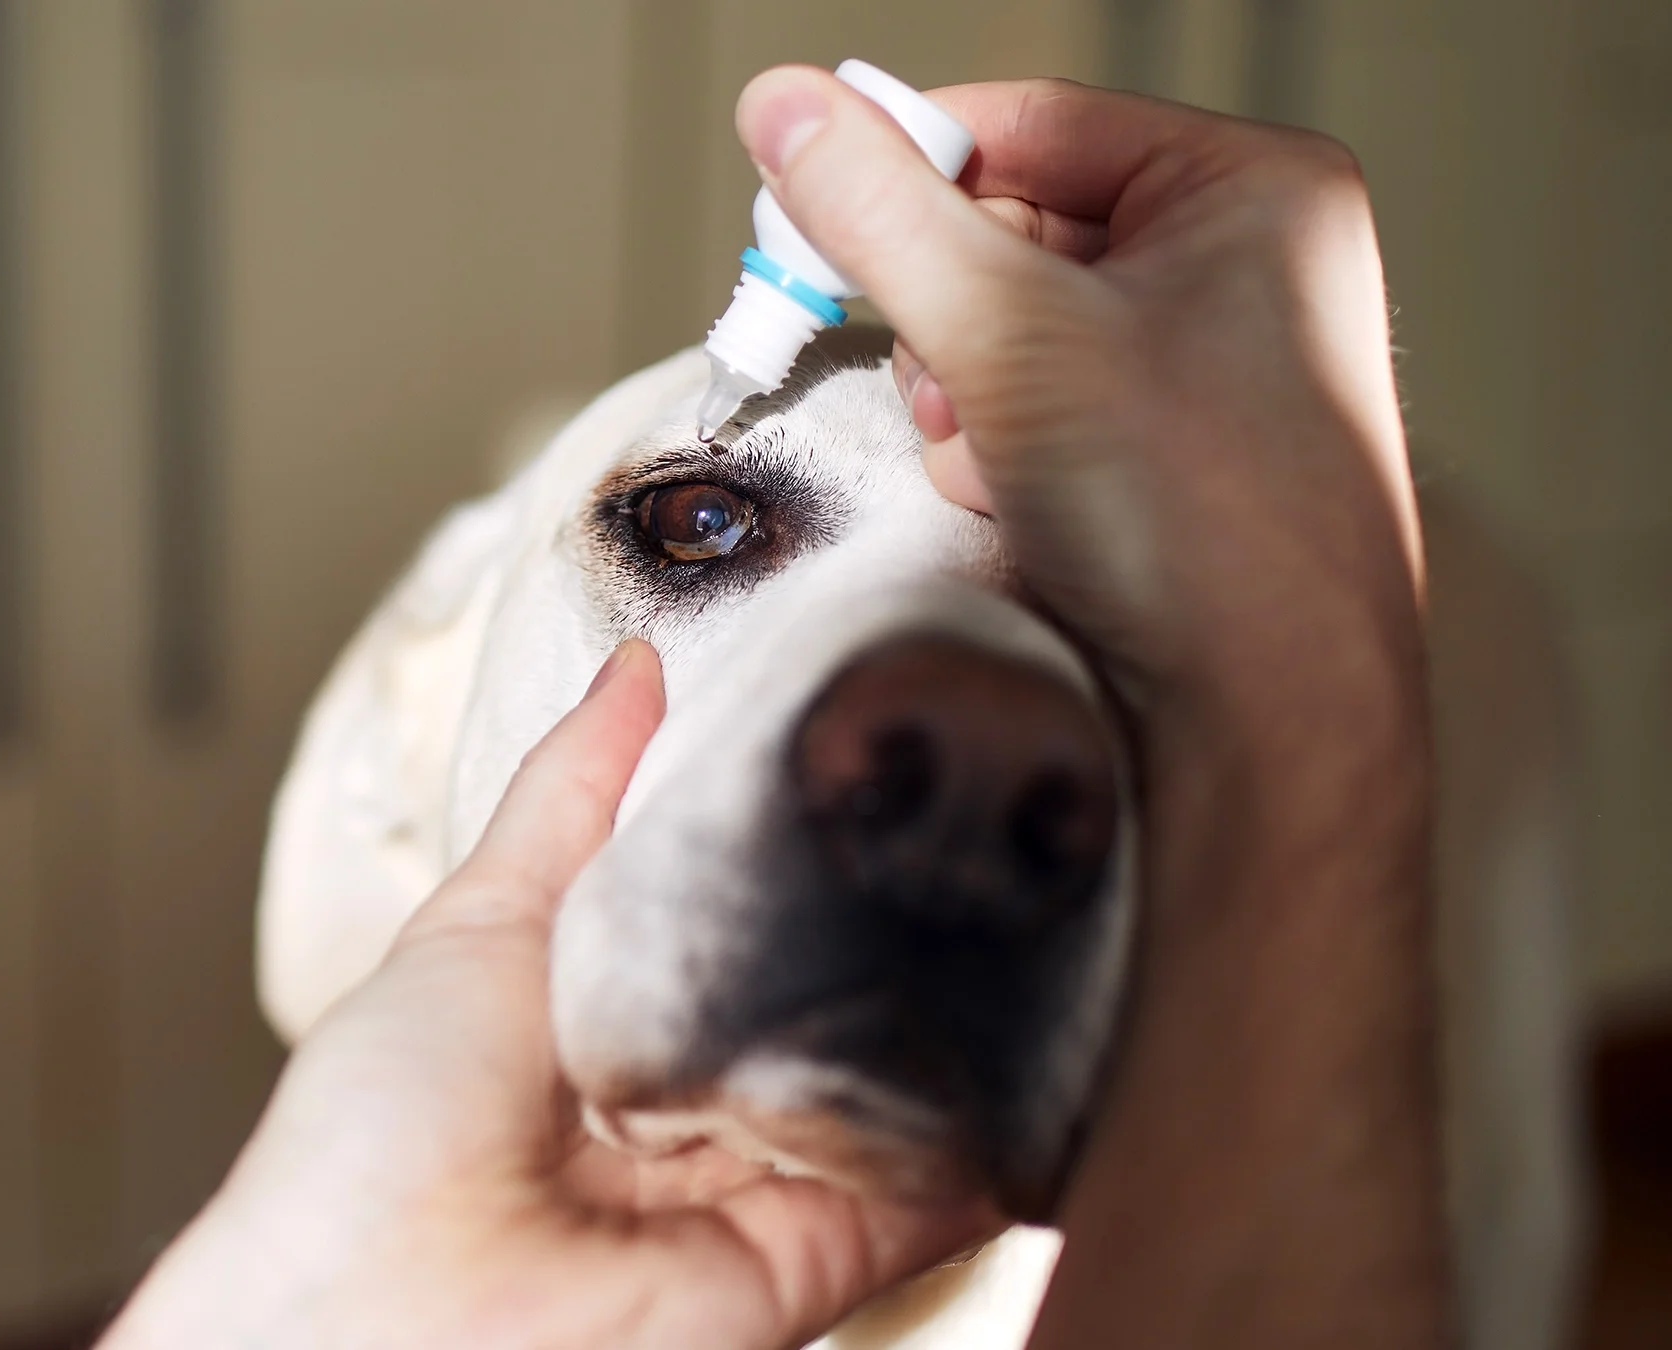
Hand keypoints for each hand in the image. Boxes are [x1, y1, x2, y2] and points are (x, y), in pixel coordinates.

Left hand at [100, 641, 994, 1349]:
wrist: (387, 1313)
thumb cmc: (386, 1123)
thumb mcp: (479, 918)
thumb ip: (569, 797)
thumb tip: (638, 665)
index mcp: (610, 1011)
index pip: (738, 905)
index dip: (801, 832)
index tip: (883, 737)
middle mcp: (692, 1097)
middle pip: (825, 989)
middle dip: (896, 912)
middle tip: (977, 809)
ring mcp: (756, 1180)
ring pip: (892, 1083)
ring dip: (961, 1013)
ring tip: (1039, 898)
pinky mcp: (813, 1261)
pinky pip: (928, 1193)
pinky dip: (991, 1139)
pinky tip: (1049, 1047)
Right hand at [734, 74, 1448, 1348]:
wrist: (1271, 728)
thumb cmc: (1202, 524)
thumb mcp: (1008, 334)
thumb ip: (878, 214)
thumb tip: (784, 105)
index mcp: (1254, 191)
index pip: (1028, 122)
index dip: (909, 166)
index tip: (807, 205)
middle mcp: (1247, 268)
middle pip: (1012, 230)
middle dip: (946, 318)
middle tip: (933, 378)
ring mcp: (1211, 369)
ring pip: (1007, 332)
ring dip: (963, 397)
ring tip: (1001, 461)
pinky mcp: (1169, 460)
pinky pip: (1033, 412)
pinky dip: (997, 455)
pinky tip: (1025, 507)